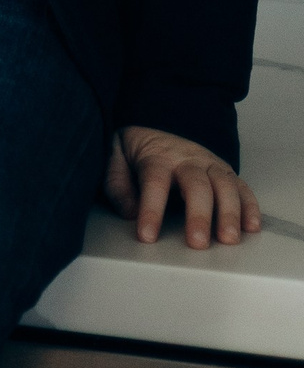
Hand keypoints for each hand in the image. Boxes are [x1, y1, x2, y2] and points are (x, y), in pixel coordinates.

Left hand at [106, 126, 262, 248]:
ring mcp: (209, 165)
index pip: (154, 183)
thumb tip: (128, 211)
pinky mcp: (225, 173)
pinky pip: (242, 187)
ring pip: (225, 185)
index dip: (151, 210)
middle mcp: (187, 160)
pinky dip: (250, 206)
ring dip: (229, 213)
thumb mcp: (115, 156)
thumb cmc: (138, 148)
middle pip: (196, 185)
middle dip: (199, 215)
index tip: (147, 235)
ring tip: (228, 239)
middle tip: (198, 243)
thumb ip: (117, 182)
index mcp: (157, 156)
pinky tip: (251, 226)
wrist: (158, 124)